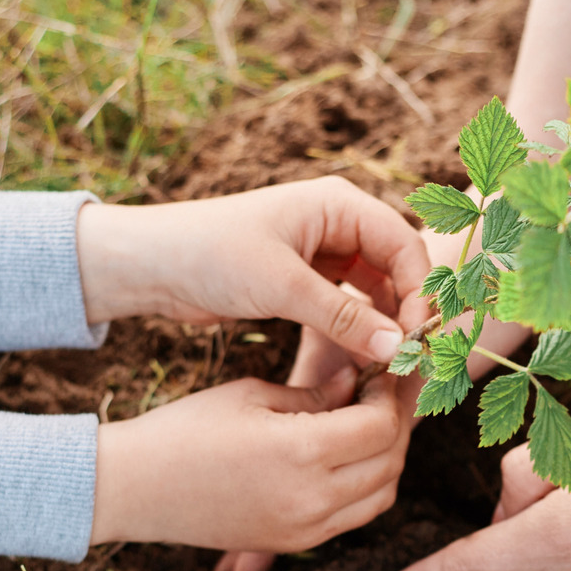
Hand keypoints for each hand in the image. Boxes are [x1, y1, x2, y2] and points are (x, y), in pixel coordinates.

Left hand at [77, 176, 429, 363]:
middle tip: (408, 361)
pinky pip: (351, 304)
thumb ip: (342, 317)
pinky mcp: (307, 279)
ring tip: (386, 366)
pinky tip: (362, 360)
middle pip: (397, 268)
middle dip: (405, 311)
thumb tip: (397, 348)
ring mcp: (325, 251)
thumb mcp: (280, 286)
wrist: (152, 264)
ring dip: (384, 324)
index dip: (417, 292)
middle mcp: (338, 222)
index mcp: (338, 204)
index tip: (413, 340)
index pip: (405, 245)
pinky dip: (359, 329)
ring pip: (377, 290)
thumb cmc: (211, 255)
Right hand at [210, 285, 429, 570]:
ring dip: (388, 457)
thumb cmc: (186, 429)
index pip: (380, 426)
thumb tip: (360, 381)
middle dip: (397, 422)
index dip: (390, 394)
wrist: (133, 489)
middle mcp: (312, 499)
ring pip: (382, 495)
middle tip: (387, 390)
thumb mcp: (254, 394)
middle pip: (390, 461)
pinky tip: (350, 453)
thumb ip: (316, 393)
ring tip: (371, 421)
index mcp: (302, 453)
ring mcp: (305, 529)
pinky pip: (354, 516)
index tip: (382, 369)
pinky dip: (367, 485)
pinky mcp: (293, 543)